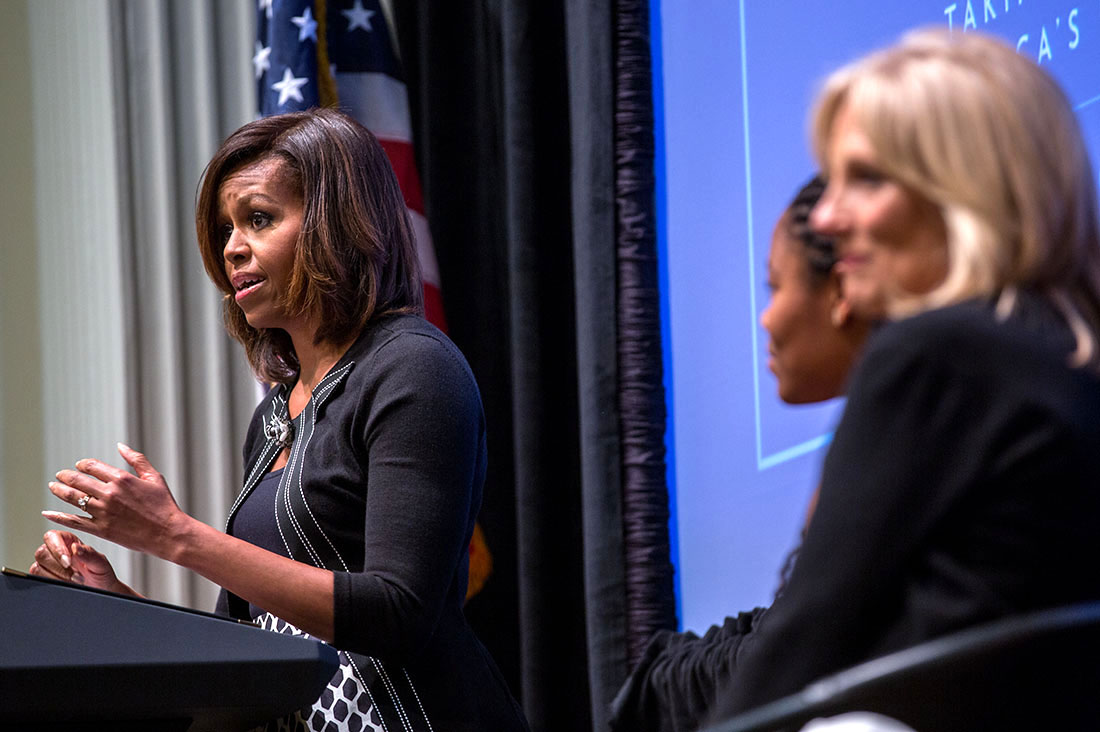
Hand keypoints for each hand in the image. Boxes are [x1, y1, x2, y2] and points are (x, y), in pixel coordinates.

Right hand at [29, 530, 132, 593]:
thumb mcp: (101, 563)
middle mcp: (55, 551)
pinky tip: (66, 585)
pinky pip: (37, 579)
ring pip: (37, 568)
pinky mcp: (43, 578)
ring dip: (56, 577)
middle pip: (42, 553)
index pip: (52, 536)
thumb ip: (90, 554)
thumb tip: (76, 547)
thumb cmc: (101, 574)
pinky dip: (52, 583)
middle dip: (59, 568)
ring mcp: (47, 565)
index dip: (56, 549)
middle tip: (76, 576)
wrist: (101, 591)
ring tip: (74, 581)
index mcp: (69, 541)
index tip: (68, 562)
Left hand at [43, 443, 190, 560]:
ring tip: (53, 487)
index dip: (82, 465)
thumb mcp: (154, 477)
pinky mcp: (101, 529)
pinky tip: (48, 512)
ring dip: (59, 491)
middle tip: (60, 475)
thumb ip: (136, 459)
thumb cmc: (164, 505)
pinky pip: (74, 521)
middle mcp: (109, 493)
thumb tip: (120, 446)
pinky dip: (58, 516)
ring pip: (73, 498)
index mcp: (122, 478)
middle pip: (78, 480)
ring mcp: (103, 512)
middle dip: (66, 476)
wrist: (168, 533)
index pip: (92, 466)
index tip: (79, 466)